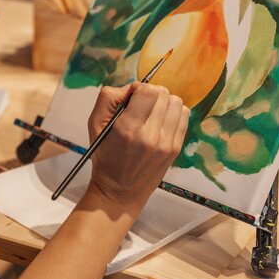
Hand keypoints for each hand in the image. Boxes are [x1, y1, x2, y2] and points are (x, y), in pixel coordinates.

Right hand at [86, 83, 189, 214]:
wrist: (120, 191)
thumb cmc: (105, 156)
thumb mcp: (94, 125)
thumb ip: (108, 98)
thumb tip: (130, 88)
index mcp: (128, 129)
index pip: (147, 91)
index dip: (138, 87)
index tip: (131, 97)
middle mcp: (150, 136)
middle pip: (163, 94)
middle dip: (151, 93)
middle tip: (140, 105)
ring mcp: (167, 143)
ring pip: (176, 102)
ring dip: (164, 101)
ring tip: (152, 112)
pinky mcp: (176, 148)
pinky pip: (184, 116)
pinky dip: (173, 112)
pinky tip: (161, 120)